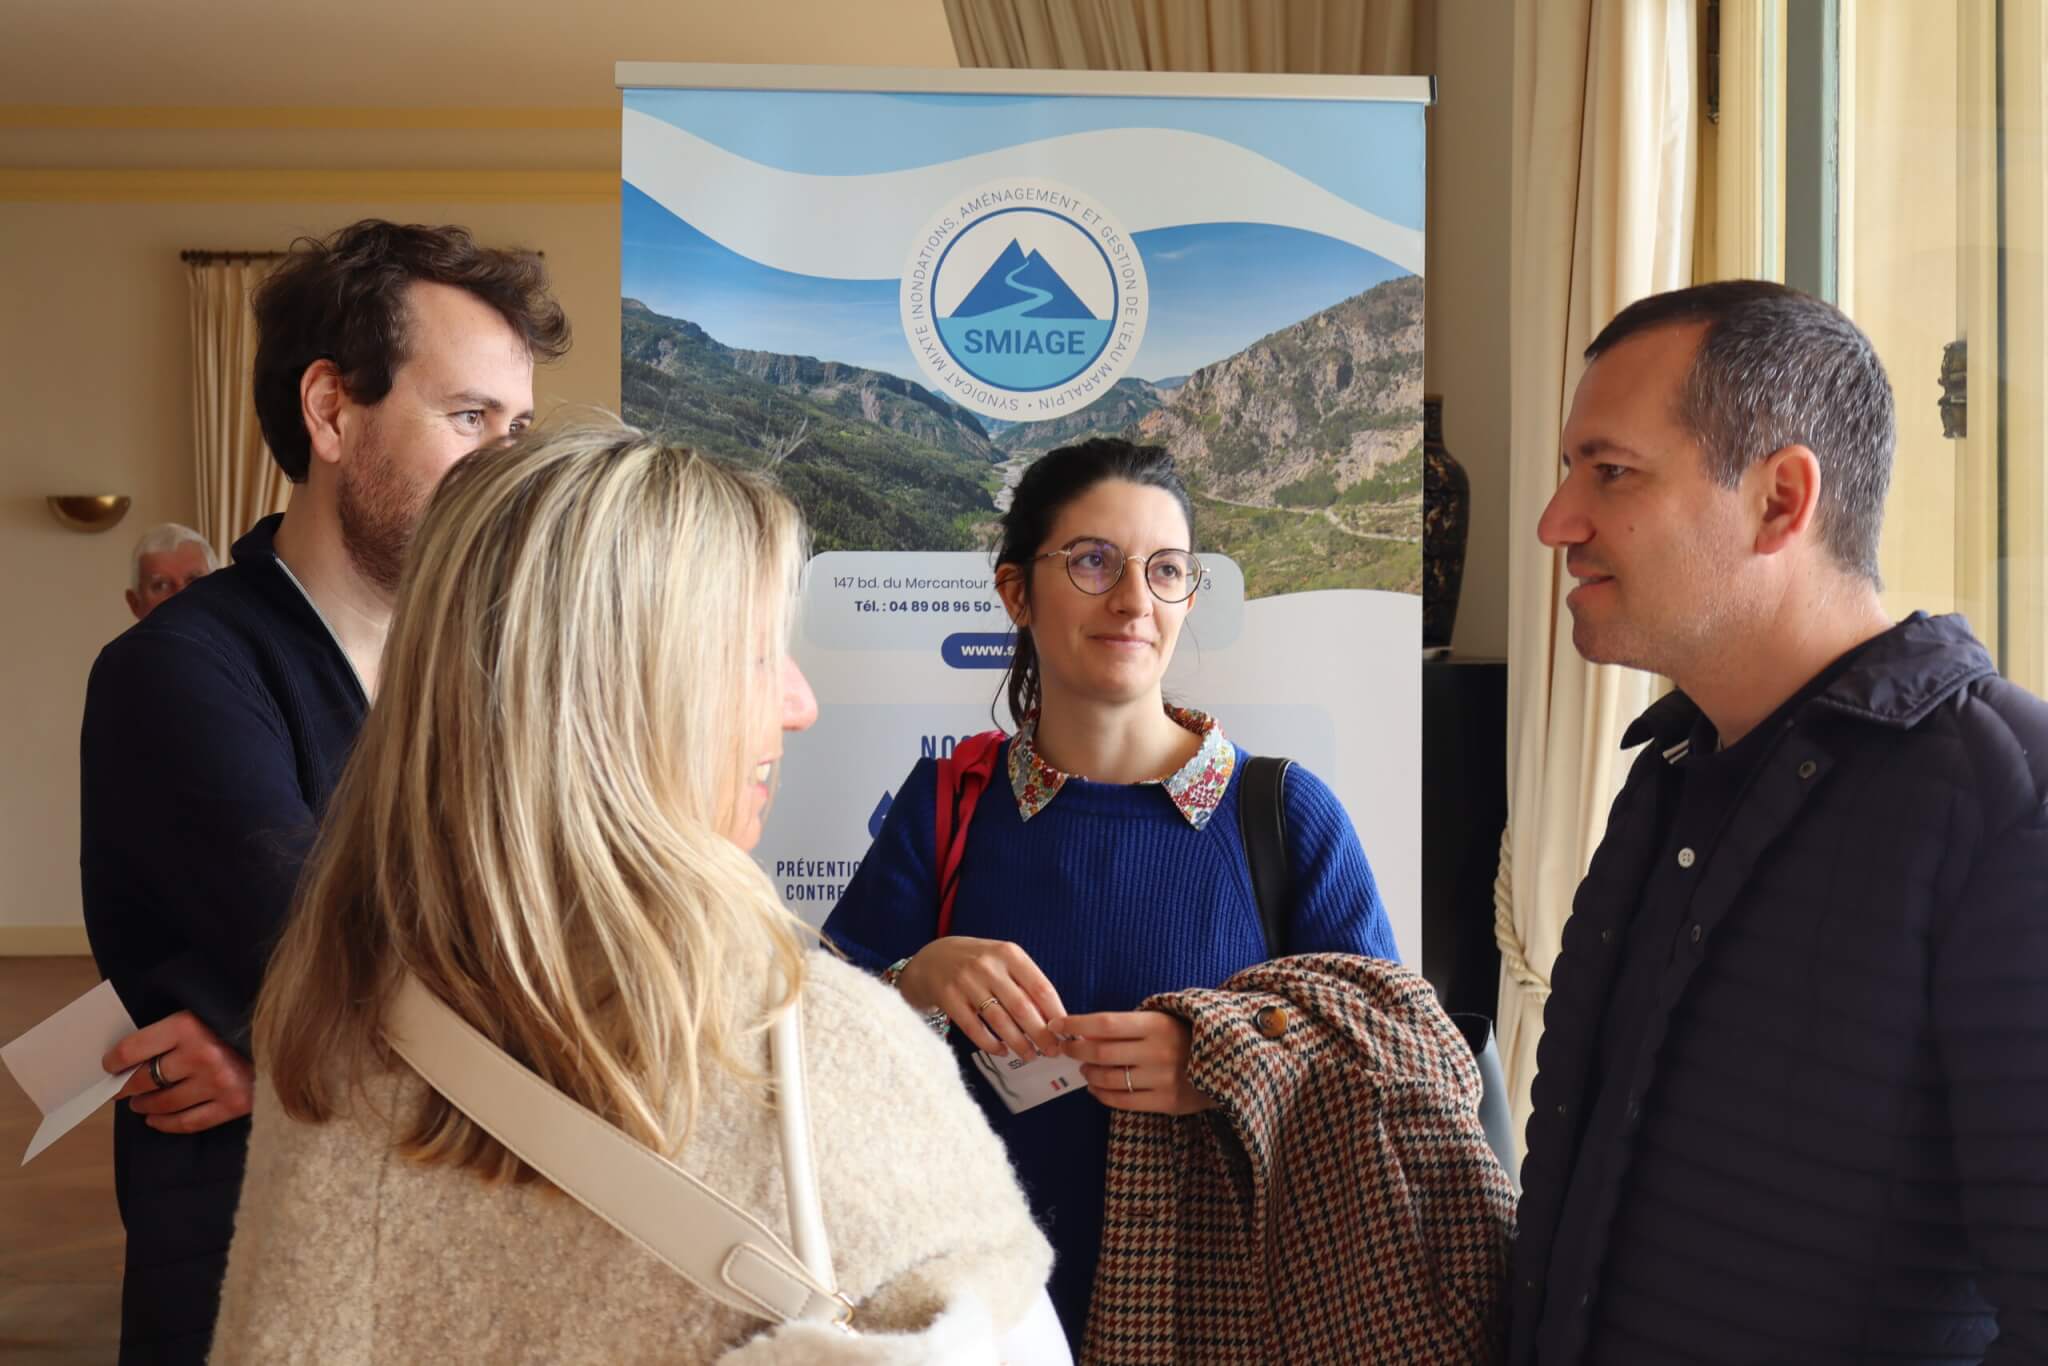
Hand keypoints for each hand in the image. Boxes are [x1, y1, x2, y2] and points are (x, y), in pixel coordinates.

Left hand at [103, 1010, 253, 1133]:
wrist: (294, 1035)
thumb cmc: (240, 1021)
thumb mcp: (203, 1012)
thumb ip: (172, 1030)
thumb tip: (129, 1055)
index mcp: (190, 1026)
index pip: (133, 1048)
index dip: (114, 1059)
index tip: (108, 1065)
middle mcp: (202, 1055)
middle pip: (144, 1078)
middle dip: (126, 1086)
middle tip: (120, 1089)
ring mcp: (219, 1083)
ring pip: (163, 1102)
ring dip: (144, 1105)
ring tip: (139, 1103)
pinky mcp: (234, 1103)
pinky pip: (188, 1122)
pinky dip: (166, 1123)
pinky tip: (155, 1119)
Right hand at [895, 937, 1066, 1058]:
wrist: (932, 959)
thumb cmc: (977, 963)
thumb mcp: (1003, 961)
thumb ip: (1025, 983)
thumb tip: (1054, 1018)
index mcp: (1009, 953)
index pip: (1040, 987)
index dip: (1056, 1014)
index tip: (1066, 1033)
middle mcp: (988, 965)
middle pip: (1022, 1007)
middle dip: (1041, 1034)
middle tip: (1053, 1051)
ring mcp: (966, 982)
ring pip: (1000, 1021)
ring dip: (1019, 1043)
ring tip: (1031, 1055)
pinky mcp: (948, 998)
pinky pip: (975, 1028)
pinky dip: (991, 1044)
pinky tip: (1002, 1051)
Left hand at [1057, 1009, 1216, 1114]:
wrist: (1232, 1061)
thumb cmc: (1188, 1034)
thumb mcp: (1165, 1017)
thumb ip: (1131, 1024)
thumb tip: (1085, 1029)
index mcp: (1157, 1024)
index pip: (1105, 1023)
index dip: (1076, 1025)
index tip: (1056, 1026)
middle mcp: (1158, 1052)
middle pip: (1101, 1052)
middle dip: (1076, 1050)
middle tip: (1066, 1048)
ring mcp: (1163, 1080)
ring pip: (1109, 1079)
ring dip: (1089, 1074)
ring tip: (1085, 1068)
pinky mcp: (1168, 1103)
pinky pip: (1123, 1101)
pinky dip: (1102, 1095)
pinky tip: (1096, 1087)